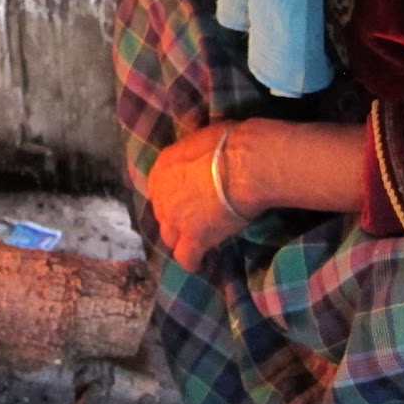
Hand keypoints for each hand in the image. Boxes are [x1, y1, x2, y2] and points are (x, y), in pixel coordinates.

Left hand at [148, 121, 250, 272]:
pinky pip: (186, 258)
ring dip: (181, 240)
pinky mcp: (193, 238)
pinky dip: (193, 262)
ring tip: (197, 242)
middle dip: (175, 218)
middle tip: (194, 221)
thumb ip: (192, 155)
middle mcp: (161, 194)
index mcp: (162, 167)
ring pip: (169, 238)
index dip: (172, 197)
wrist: (243, 165)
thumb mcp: (200, 139)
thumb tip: (200, 156)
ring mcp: (175, 218)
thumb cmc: (229, 144)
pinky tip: (201, 264)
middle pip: (162, 214)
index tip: (186, 200)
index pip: (159, 189)